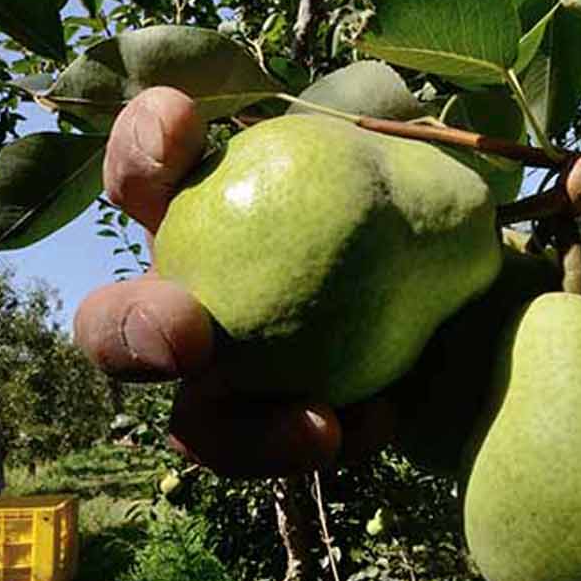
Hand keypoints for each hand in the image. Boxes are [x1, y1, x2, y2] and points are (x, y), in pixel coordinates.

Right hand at [72, 87, 392, 476]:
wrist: (468, 319)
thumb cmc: (427, 223)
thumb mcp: (422, 173)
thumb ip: (404, 149)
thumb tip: (401, 138)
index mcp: (199, 215)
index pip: (144, 174)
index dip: (139, 146)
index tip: (181, 121)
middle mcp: (187, 301)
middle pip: (112, 327)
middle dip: (129, 331)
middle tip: (189, 336)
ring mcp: (221, 384)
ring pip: (192, 426)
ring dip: (242, 432)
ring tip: (317, 425)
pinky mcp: (266, 440)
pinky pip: (277, 458)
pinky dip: (321, 443)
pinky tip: (380, 420)